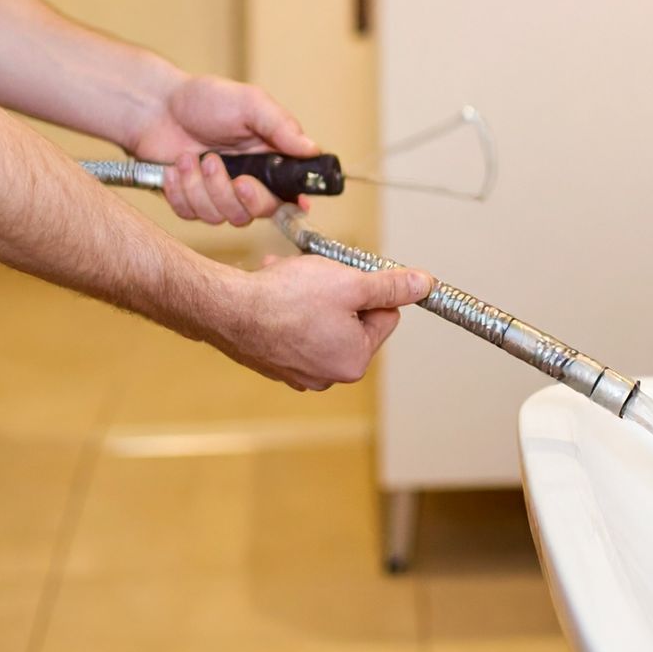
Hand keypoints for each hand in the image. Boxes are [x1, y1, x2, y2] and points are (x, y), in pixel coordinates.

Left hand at [130, 75, 318, 227]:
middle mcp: (250, 180)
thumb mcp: (250, 103)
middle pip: (257, 211)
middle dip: (235, 193)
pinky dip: (180, 191)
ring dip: (200, 186)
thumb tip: (313, 149)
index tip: (282, 197)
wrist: (155, 108)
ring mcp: (221, 194)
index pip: (293, 191)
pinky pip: (192, 214)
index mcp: (271, 158)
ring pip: (222, 216)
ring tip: (189, 156)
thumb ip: (281, 126)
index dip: (292, 202)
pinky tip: (175, 168)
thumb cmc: (205, 99)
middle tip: (215, 163)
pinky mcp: (193, 202)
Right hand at [217, 254, 434, 389]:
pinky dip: (290, 307)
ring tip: (292, 280)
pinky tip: (276, 291)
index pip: (385, 317)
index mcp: (353, 361)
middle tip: (319, 277)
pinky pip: (295, 328)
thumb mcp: (351, 283)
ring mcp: (299, 371)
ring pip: (323, 319)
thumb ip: (391, 286)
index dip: (369, 289)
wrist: (228, 309)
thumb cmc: (286, 300)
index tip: (349, 276)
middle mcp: (328, 375)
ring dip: (314, 295)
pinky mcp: (275, 362)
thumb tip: (423, 285)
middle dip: (338, 291)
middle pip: (353, 319)